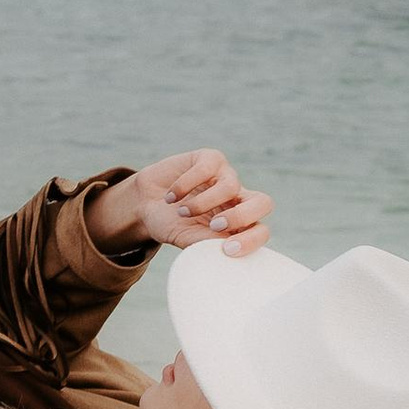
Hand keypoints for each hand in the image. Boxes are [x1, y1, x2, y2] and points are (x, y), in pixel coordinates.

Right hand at [91, 151, 272, 259]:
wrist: (145, 204)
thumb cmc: (172, 224)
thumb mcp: (187, 238)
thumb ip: (207, 243)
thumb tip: (223, 247)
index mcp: (239, 225)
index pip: (261, 230)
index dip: (252, 240)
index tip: (227, 250)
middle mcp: (238, 199)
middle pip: (263, 202)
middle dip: (241, 216)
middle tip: (216, 226)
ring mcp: (226, 176)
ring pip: (230, 187)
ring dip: (202, 203)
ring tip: (182, 212)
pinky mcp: (209, 158)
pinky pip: (206, 169)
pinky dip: (184, 186)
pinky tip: (170, 197)